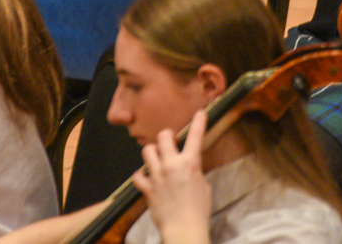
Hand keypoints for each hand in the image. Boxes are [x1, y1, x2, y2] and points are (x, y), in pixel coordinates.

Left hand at [131, 110, 210, 243]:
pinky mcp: (147, 188)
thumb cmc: (198, 211)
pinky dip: (141, 175)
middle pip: (163, 136)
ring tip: (157, 158)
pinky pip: (138, 175)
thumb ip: (195, 173)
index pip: (195, 136)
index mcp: (190, 163)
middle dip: (167, 136)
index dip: (198, 122)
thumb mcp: (203, 187)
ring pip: (147, 151)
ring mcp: (157, 175)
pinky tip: (146, 177)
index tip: (200, 113)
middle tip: (170, 143)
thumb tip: (189, 169)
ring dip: (152, 153)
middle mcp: (171, 165)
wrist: (184, 229)